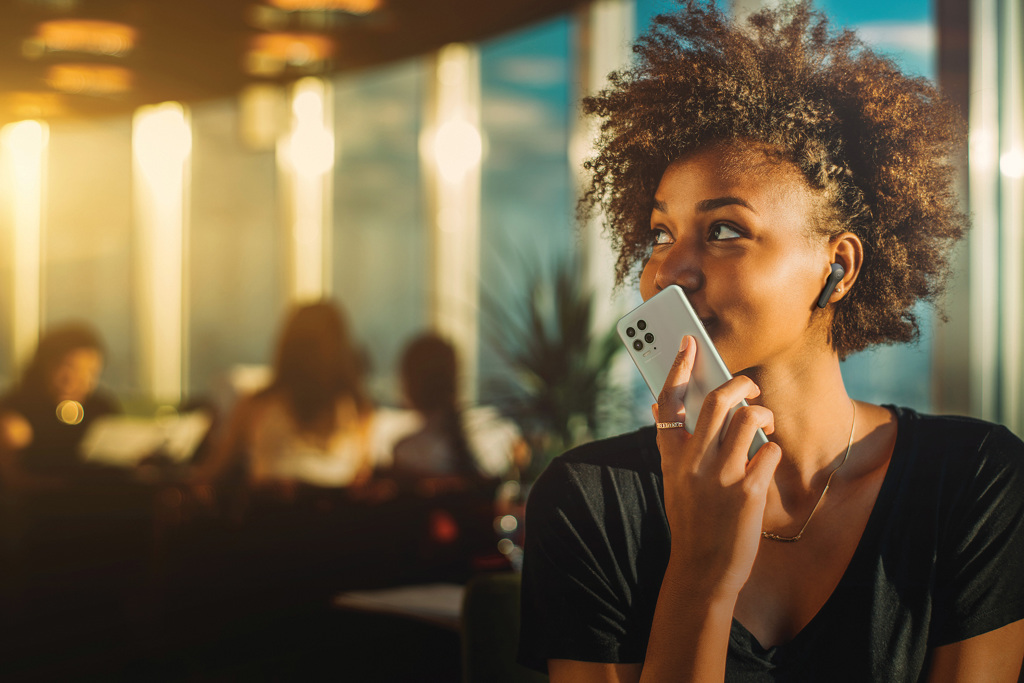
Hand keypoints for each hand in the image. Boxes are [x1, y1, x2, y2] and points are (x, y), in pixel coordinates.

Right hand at [654, 336, 781, 597]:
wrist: (702, 570)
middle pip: (717, 401)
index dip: (678, 368)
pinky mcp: (747, 492)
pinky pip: (769, 452)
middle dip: (740, 384)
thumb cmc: (692, 522)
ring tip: (766, 424)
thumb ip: (678, 446)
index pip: (668, 402)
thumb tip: (673, 408)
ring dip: (763, 414)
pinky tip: (766, 461)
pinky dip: (772, 450)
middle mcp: (693, 462)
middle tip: (749, 387)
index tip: (687, 344)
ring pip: (748, 419)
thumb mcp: (675, 481)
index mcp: (671, 457)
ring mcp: (720, 476)